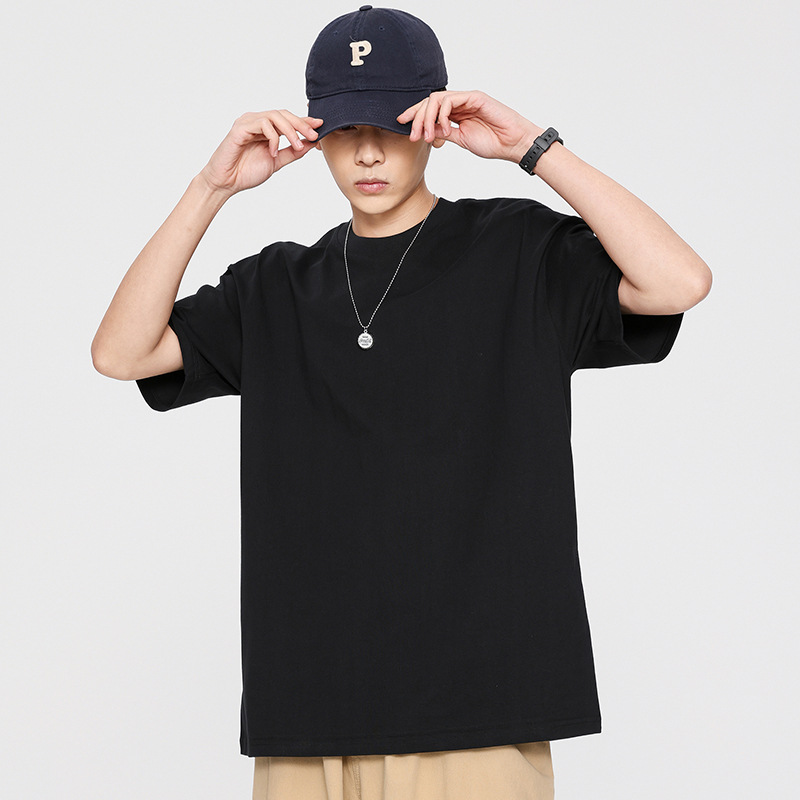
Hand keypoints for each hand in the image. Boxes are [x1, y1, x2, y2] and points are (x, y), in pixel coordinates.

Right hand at [198, 110, 323, 196]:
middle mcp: (256, 122)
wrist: (226, 183)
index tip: (320, 126)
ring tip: (296, 145)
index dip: (304, 121)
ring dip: (290, 130)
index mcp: (265, 129)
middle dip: (301, 124)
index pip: (287, 120)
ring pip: (274, 116)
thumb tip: (309, 144)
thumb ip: (291, 153)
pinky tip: (272, 151)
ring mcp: (248, 122)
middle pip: (283, 114)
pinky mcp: (240, 128)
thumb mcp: (276, 162)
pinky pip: (262, 124)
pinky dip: (272, 137)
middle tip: (313, 135)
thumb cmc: (246, 172)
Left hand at [397, 90, 544, 163]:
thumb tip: (428, 133)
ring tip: (428, 136)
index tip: (401, 124)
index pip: (430, 109)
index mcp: (457, 112)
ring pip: (437, 99)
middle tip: (412, 135)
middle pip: (429, 101)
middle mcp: (460, 103)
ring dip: (427, 118)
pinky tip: (442, 128)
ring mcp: (467, 98)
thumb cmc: (493, 143)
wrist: (513, 144)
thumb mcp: (462, 140)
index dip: (415, 115)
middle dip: (417, 117)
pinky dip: (441, 114)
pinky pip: (450, 100)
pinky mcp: (475, 97)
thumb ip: (446, 134)